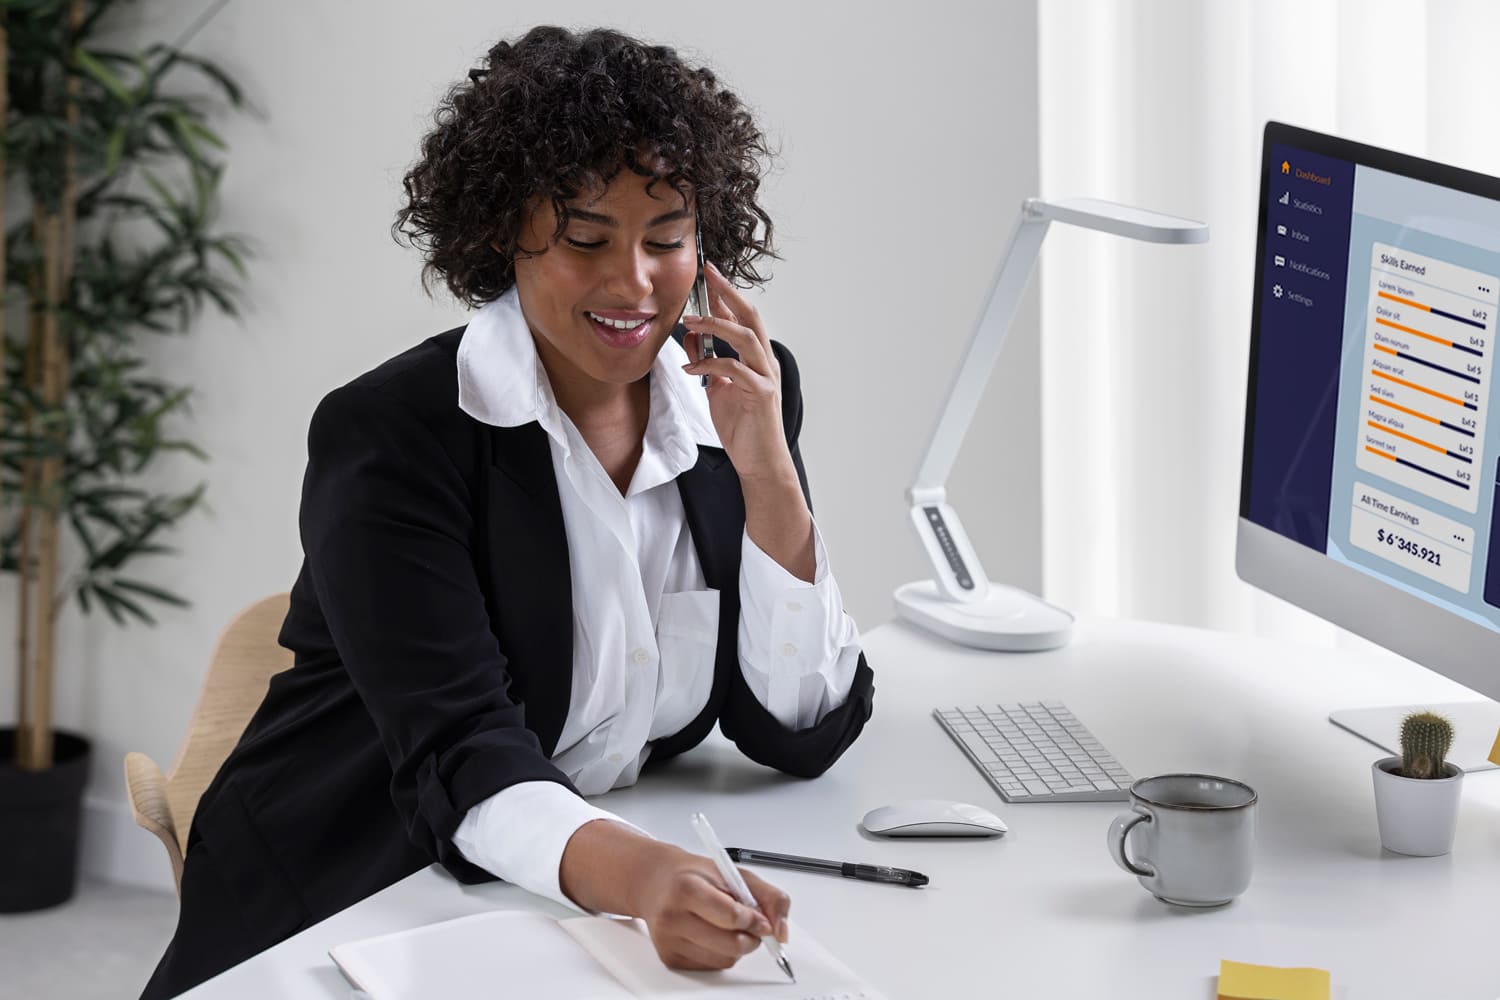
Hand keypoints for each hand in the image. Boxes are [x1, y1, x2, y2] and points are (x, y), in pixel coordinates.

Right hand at [632, 844, 790, 970]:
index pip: (732, 916)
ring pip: (724, 960)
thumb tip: (781, 930)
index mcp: (687, 888)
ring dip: (737, 947)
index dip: (755, 921)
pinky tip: (713, 935)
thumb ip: (768, 896)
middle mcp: (673, 916)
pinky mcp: (670, 958)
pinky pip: (712, 967)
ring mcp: (669, 940)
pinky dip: (722, 954)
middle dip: (751, 937)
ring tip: (728, 926)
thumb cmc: (694, 876)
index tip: (763, 921)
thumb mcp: (733, 872)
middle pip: (730, 944)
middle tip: (752, 925)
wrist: (655, 882)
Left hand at [680, 263, 797, 485]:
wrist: (760, 462)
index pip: (743, 317)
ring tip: (689, 320)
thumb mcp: (717, 389)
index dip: (726, 295)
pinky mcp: (762, 394)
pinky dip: (710, 363)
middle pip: (750, 316)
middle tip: (708, 274)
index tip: (708, 275)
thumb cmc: (743, 428)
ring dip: (715, 324)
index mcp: (757, 358)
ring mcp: (766, 376)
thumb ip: (708, 362)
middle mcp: (765, 362)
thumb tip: (692, 336)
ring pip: (745, 337)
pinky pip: (734, 370)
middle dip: (728, 293)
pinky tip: (691, 365)